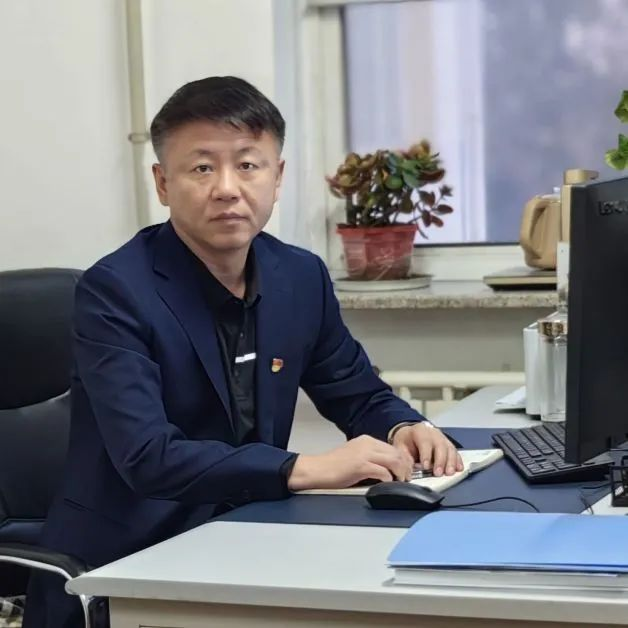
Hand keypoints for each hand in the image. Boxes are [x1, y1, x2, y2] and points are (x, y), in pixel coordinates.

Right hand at [287, 435, 413, 490]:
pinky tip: (387, 484)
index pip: (392, 447)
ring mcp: (364, 454)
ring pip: (394, 460)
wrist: (317, 469)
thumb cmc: (333, 467)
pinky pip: (383, 472)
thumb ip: (371, 458)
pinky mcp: (361, 465)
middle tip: (406, 478)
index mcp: (366, 440)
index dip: (402, 460)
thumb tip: (388, 468)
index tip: (406, 470)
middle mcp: (367, 444)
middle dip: (405, 466)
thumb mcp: (355, 456)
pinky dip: (389, 479)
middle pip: (396, 453)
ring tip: (400, 481)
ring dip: (400, 472)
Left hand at [392, 423, 462, 476]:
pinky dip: (457, 460)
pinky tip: (458, 468)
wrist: (411, 433)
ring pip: (450, 448)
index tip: (426, 466)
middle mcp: (433, 433)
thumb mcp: (400, 446)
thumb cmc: (406, 440)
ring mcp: (442, 438)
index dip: (426, 455)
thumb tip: (408, 470)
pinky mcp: (448, 444)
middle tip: (438, 473)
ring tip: (449, 473)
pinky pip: (455, 451)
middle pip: (440, 445)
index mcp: (419, 431)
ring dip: (451, 462)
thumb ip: (404, 457)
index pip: (425, 442)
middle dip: (440, 461)